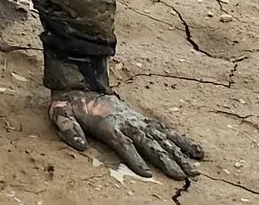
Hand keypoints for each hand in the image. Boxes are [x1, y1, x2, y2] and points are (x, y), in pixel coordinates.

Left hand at [50, 88, 204, 179]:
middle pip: (149, 143)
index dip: (133, 157)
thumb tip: (78, 145)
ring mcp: (138, 121)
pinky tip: (198, 152)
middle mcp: (128, 122)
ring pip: (162, 138)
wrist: (81, 84)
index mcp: (108, 124)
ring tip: (193, 170)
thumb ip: (67, 127)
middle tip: (178, 175)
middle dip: (164, 159)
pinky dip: (182, 141)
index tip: (145, 173)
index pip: (123, 143)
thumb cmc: (71, 104)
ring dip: (178, 154)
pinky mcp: (144, 121)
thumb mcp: (60, 113)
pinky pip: (166, 131)